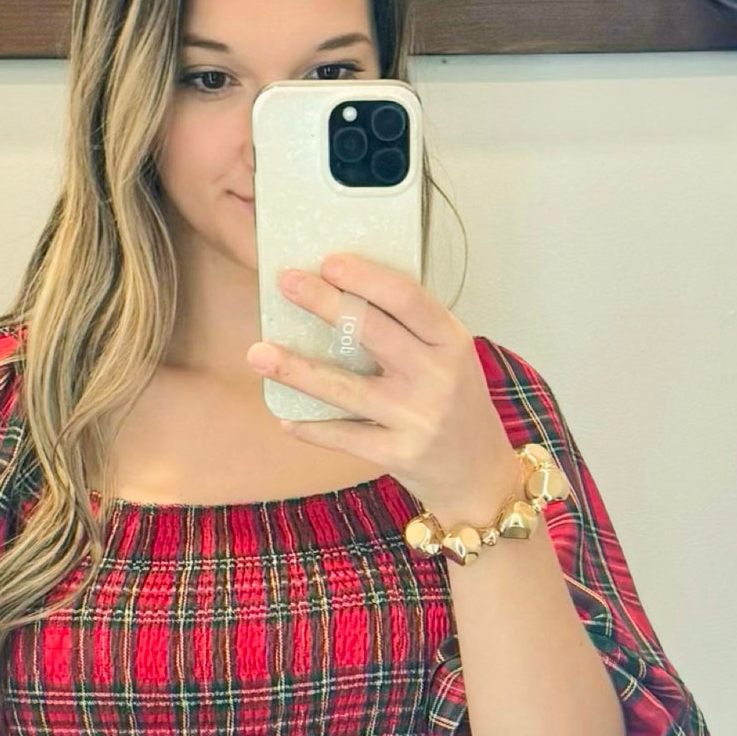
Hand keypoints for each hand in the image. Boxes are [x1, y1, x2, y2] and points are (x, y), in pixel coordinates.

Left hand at [244, 253, 523, 521]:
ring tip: (258, 353)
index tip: (328, 260)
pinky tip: (285, 416)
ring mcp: (418, 418)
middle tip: (286, 281)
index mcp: (452, 342)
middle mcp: (437, 377)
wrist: (479, 475)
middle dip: (325, 303)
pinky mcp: (399, 455)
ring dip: (297, 369)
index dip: (366, 276)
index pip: (407, 298)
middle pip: (373, 332)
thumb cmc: (456, 405)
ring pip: (347, 388)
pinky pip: (345, 437)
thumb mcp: (450, 358)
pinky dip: (312, 428)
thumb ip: (410, 330)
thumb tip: (343, 293)